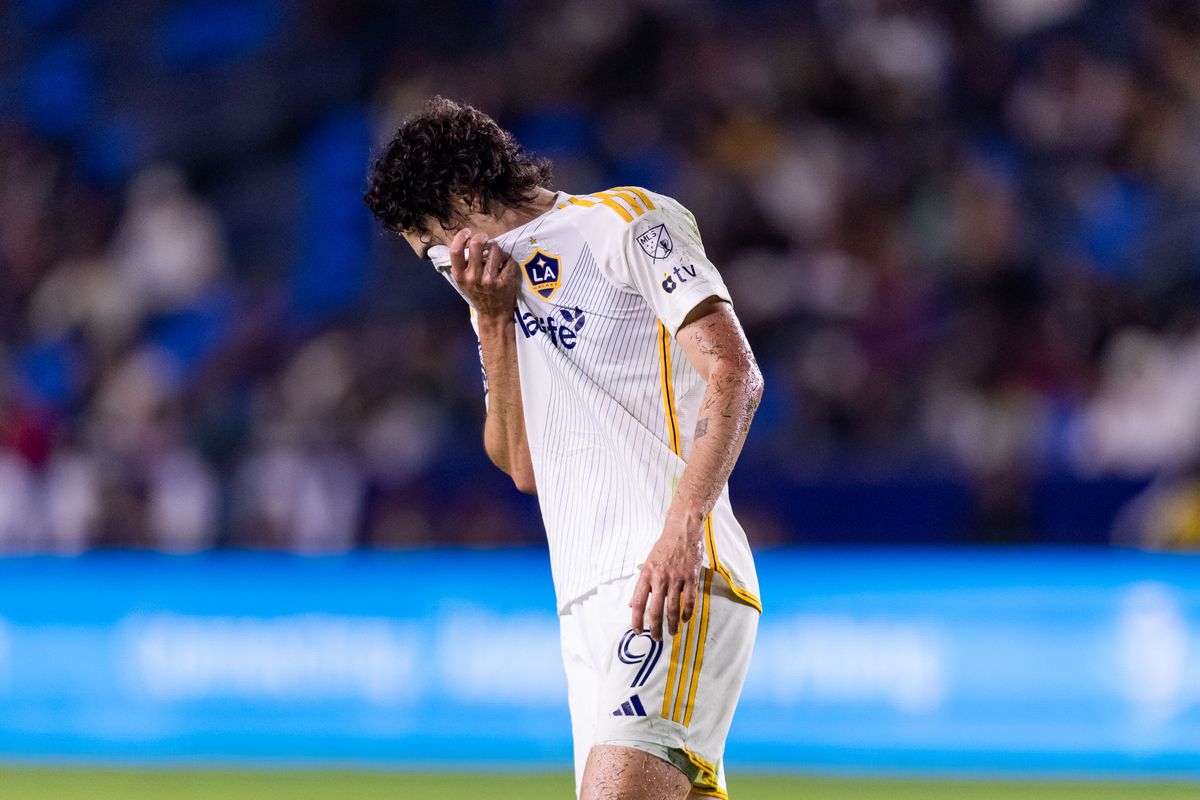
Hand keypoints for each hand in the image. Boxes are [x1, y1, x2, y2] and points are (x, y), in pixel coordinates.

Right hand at [449, 229, 520, 318]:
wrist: (493, 314)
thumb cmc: (478, 293)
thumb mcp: (463, 281)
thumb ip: (463, 264)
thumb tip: (467, 239)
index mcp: (460, 276)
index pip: (455, 251)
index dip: (461, 237)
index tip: (467, 233)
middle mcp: (473, 278)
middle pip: (476, 245)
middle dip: (482, 237)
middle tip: (484, 239)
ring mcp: (489, 280)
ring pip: (495, 250)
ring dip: (497, 249)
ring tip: (496, 255)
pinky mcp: (504, 282)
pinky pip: (509, 260)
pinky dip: (508, 260)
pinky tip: (505, 266)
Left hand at [629, 514, 703, 640]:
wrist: (682, 530)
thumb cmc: (664, 547)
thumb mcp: (647, 563)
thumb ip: (641, 585)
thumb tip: (631, 604)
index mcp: (646, 575)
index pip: (637, 603)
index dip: (636, 620)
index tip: (637, 632)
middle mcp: (660, 579)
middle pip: (655, 610)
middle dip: (655, 628)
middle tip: (656, 639)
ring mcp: (676, 579)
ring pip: (673, 609)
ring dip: (673, 624)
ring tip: (673, 633)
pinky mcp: (691, 577)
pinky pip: (689, 600)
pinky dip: (688, 613)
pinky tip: (686, 619)